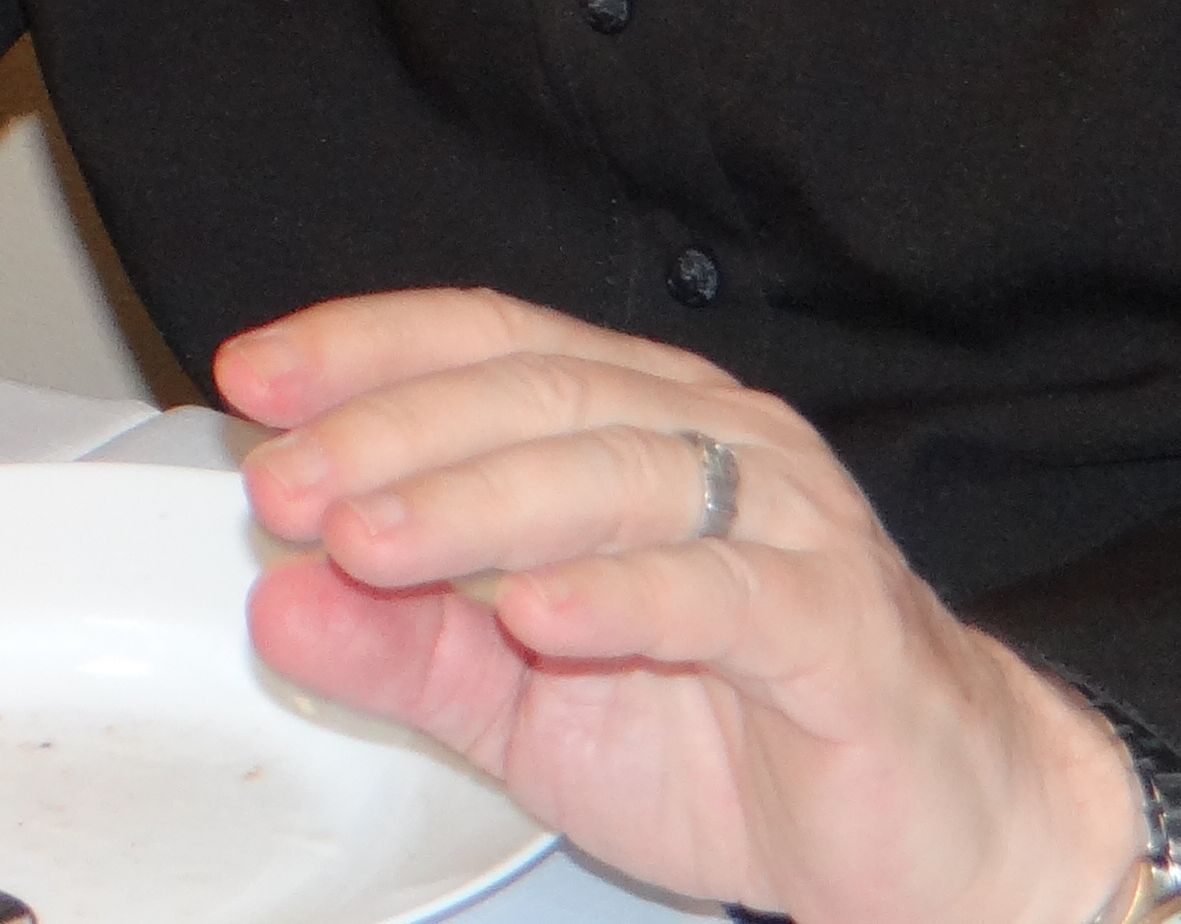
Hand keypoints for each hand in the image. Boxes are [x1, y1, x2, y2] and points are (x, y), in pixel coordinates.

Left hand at [221, 289, 1142, 923]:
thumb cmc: (740, 738)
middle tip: (286, 484)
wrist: (931, 835)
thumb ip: (402, 649)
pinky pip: (721, 591)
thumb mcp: (524, 705)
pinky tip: (537, 613)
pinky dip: (621, 596)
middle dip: (391, 433)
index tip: (249, 381)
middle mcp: (710, 443)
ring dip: (476, 505)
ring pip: (615, 473)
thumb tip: (274, 603)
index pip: (486, 345)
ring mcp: (783, 523)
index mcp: (633, 427)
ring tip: (373, 542)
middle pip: (534, 395)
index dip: (362, 351)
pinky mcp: (839, 624)